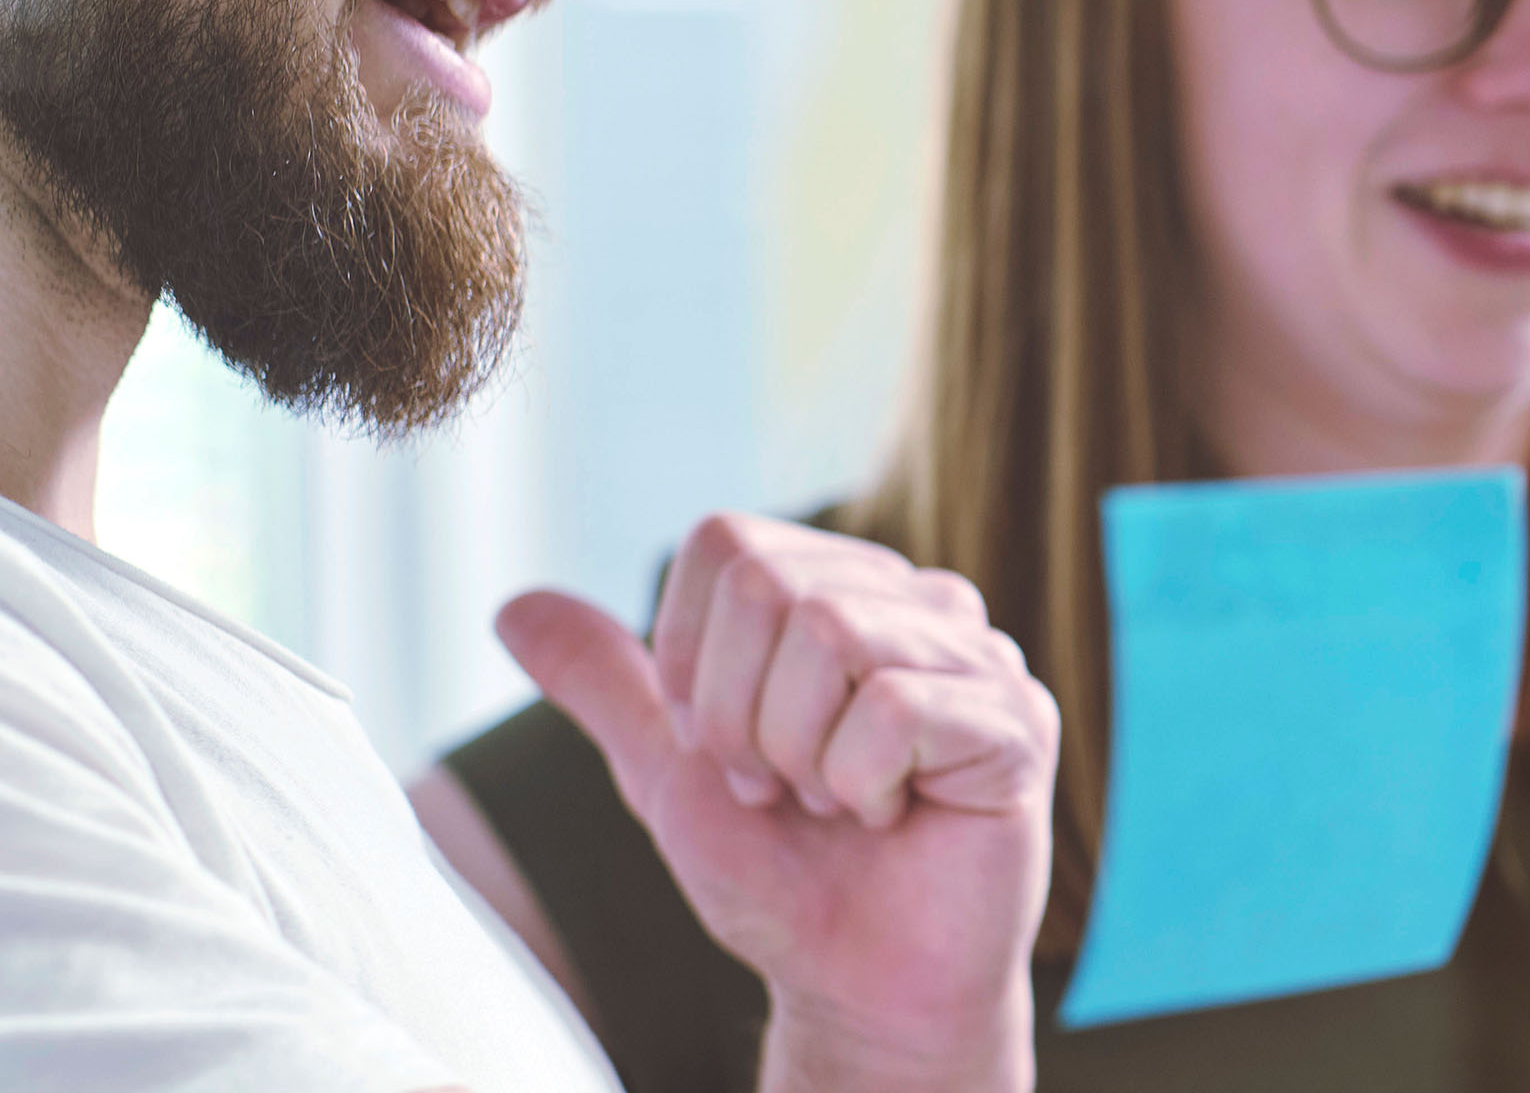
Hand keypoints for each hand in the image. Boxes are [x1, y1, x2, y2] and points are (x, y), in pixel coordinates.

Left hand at [498, 514, 1058, 1092]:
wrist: (856, 987)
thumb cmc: (783, 878)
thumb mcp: (669, 772)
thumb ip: (605, 682)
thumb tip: (512, 603)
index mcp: (842, 592)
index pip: (727, 542)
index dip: (693, 660)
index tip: (728, 750)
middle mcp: (917, 605)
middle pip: (770, 583)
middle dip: (739, 714)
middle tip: (781, 786)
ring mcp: (977, 657)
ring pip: (830, 635)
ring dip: (797, 752)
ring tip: (837, 802)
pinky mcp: (1017, 720)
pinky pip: (892, 707)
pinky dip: (858, 782)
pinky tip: (889, 818)